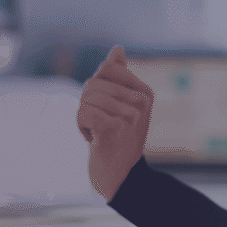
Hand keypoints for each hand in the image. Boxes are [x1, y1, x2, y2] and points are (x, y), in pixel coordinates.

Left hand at [76, 46, 153, 199]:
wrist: (122, 177)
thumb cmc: (119, 138)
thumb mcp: (123, 105)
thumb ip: (120, 77)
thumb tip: (117, 49)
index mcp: (145, 92)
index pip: (107, 68)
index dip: (96, 87)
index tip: (106, 107)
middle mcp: (140, 102)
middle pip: (93, 83)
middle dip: (87, 104)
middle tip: (100, 124)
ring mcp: (128, 115)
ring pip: (85, 98)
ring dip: (83, 118)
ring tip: (97, 133)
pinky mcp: (112, 128)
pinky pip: (82, 112)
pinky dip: (80, 127)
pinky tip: (92, 140)